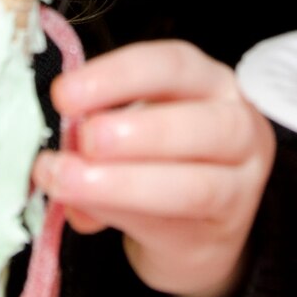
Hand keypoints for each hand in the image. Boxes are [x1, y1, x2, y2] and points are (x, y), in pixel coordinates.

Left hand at [34, 40, 272, 296]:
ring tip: (69, 180)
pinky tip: (85, 215)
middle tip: (84, 140)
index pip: (174, 66)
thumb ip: (99, 135)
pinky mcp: (225, 229)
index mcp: (209, 82)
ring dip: (123, 182)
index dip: (119, 76)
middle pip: (201, 122)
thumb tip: (54, 157)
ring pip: (194, 185)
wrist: (195, 231)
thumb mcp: (132, 134)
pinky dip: (124, 216)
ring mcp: (241, 182)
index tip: (64, 95)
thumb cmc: (160, 164)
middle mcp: (238, 124)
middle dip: (135, 130)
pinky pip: (176, 224)